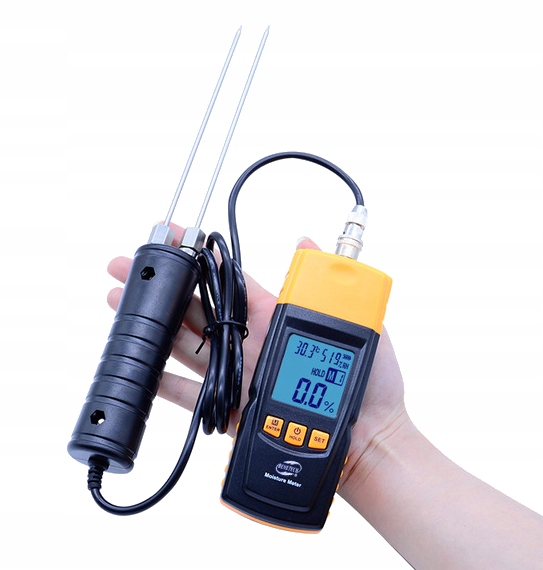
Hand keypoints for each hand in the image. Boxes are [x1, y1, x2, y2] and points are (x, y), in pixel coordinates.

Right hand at [106, 225, 407, 495]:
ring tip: (119, 303)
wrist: (368, 444)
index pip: (227, 279)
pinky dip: (163, 383)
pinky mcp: (229, 409)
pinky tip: (140, 366)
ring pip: (184, 344)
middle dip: (160, 285)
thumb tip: (308, 238)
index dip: (197, 258)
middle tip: (127, 267)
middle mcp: (249, 340)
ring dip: (151, 325)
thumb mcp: (354, 324)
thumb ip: (326, 282)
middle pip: (195, 308)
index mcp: (275, 315)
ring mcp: (236, 373)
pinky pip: (189, 395)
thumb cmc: (370, 385)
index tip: (171, 236)